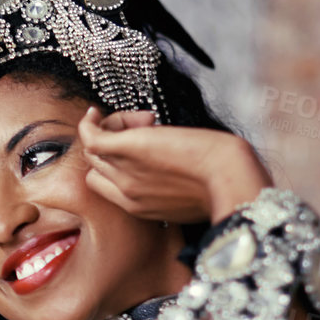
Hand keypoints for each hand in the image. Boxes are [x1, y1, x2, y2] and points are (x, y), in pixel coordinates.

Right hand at [77, 109, 270, 224]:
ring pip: (94, 147)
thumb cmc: (223, 183)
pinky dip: (89, 123)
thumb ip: (170, 187)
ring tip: (143, 121)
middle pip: (96, 165)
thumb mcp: (190, 196)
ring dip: (110, 129)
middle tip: (143, 129)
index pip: (105, 186)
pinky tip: (95, 113)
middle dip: (111, 145)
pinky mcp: (128, 148)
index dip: (112, 165)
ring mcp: (125, 170)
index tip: (134, 151)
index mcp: (139, 207)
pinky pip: (91, 136)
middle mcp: (126, 192)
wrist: (231, 178)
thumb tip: (174, 172)